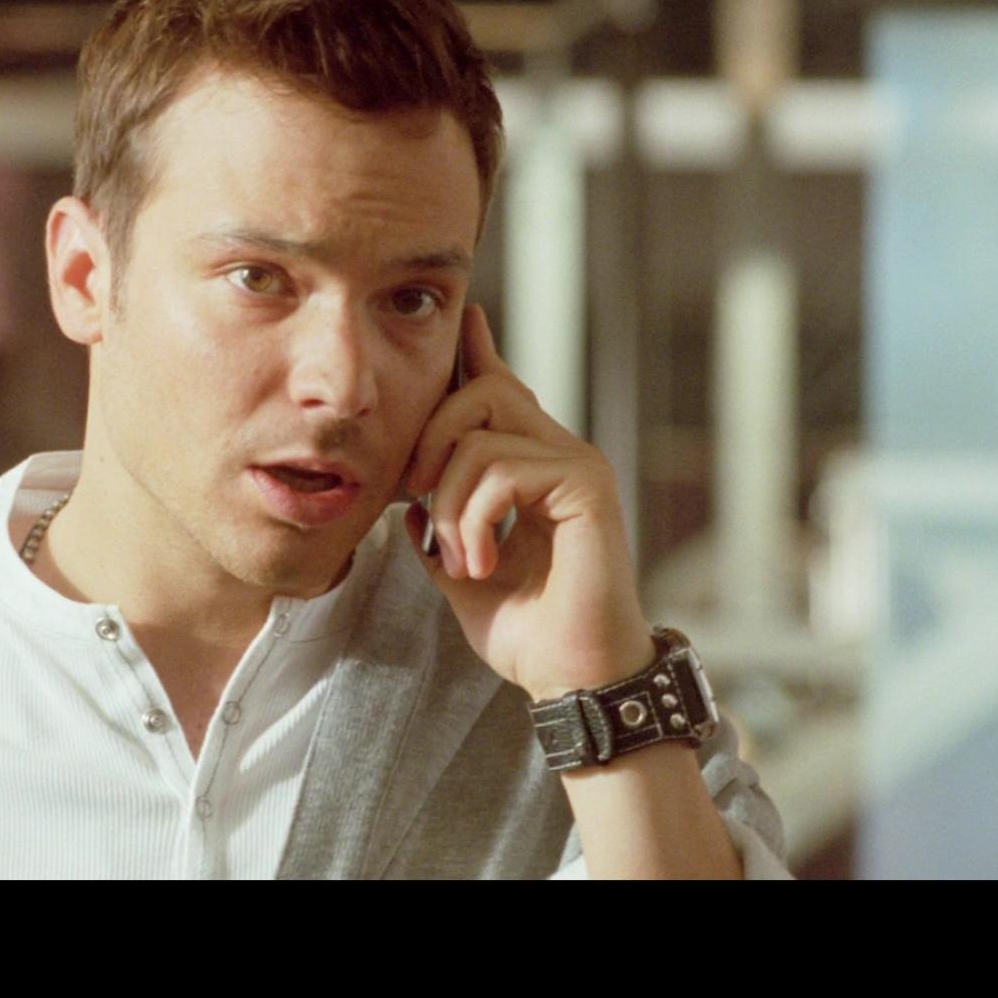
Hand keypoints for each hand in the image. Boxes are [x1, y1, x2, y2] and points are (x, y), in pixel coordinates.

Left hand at [402, 305, 655, 700]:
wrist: (571, 677)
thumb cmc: (529, 633)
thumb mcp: (462, 570)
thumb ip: (441, 525)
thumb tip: (412, 496)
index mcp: (535, 467)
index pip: (501, 389)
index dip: (476, 354)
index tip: (463, 320)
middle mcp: (561, 452)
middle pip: (482, 390)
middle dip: (430, 440)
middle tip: (417, 502)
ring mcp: (577, 464)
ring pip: (480, 433)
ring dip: (449, 502)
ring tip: (462, 559)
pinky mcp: (586, 485)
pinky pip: (501, 470)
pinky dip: (474, 519)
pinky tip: (482, 563)